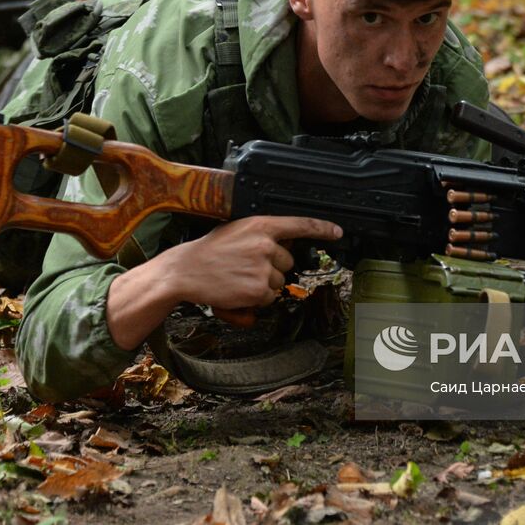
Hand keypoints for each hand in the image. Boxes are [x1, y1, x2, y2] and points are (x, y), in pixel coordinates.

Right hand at [105, 216, 341, 349]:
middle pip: (287, 262)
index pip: (300, 224)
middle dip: (271, 268)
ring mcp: (264, 268)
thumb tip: (284, 245)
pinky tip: (237, 290)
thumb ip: (261, 235)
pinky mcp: (259, 289)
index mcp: (261, 225)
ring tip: (238, 278)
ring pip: (279, 283)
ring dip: (263, 285)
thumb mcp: (236, 231)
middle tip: (245, 266)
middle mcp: (266, 244)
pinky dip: (256, 299)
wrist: (186, 271)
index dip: (322, 228)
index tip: (337, 232)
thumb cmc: (209, 252)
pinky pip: (269, 299)